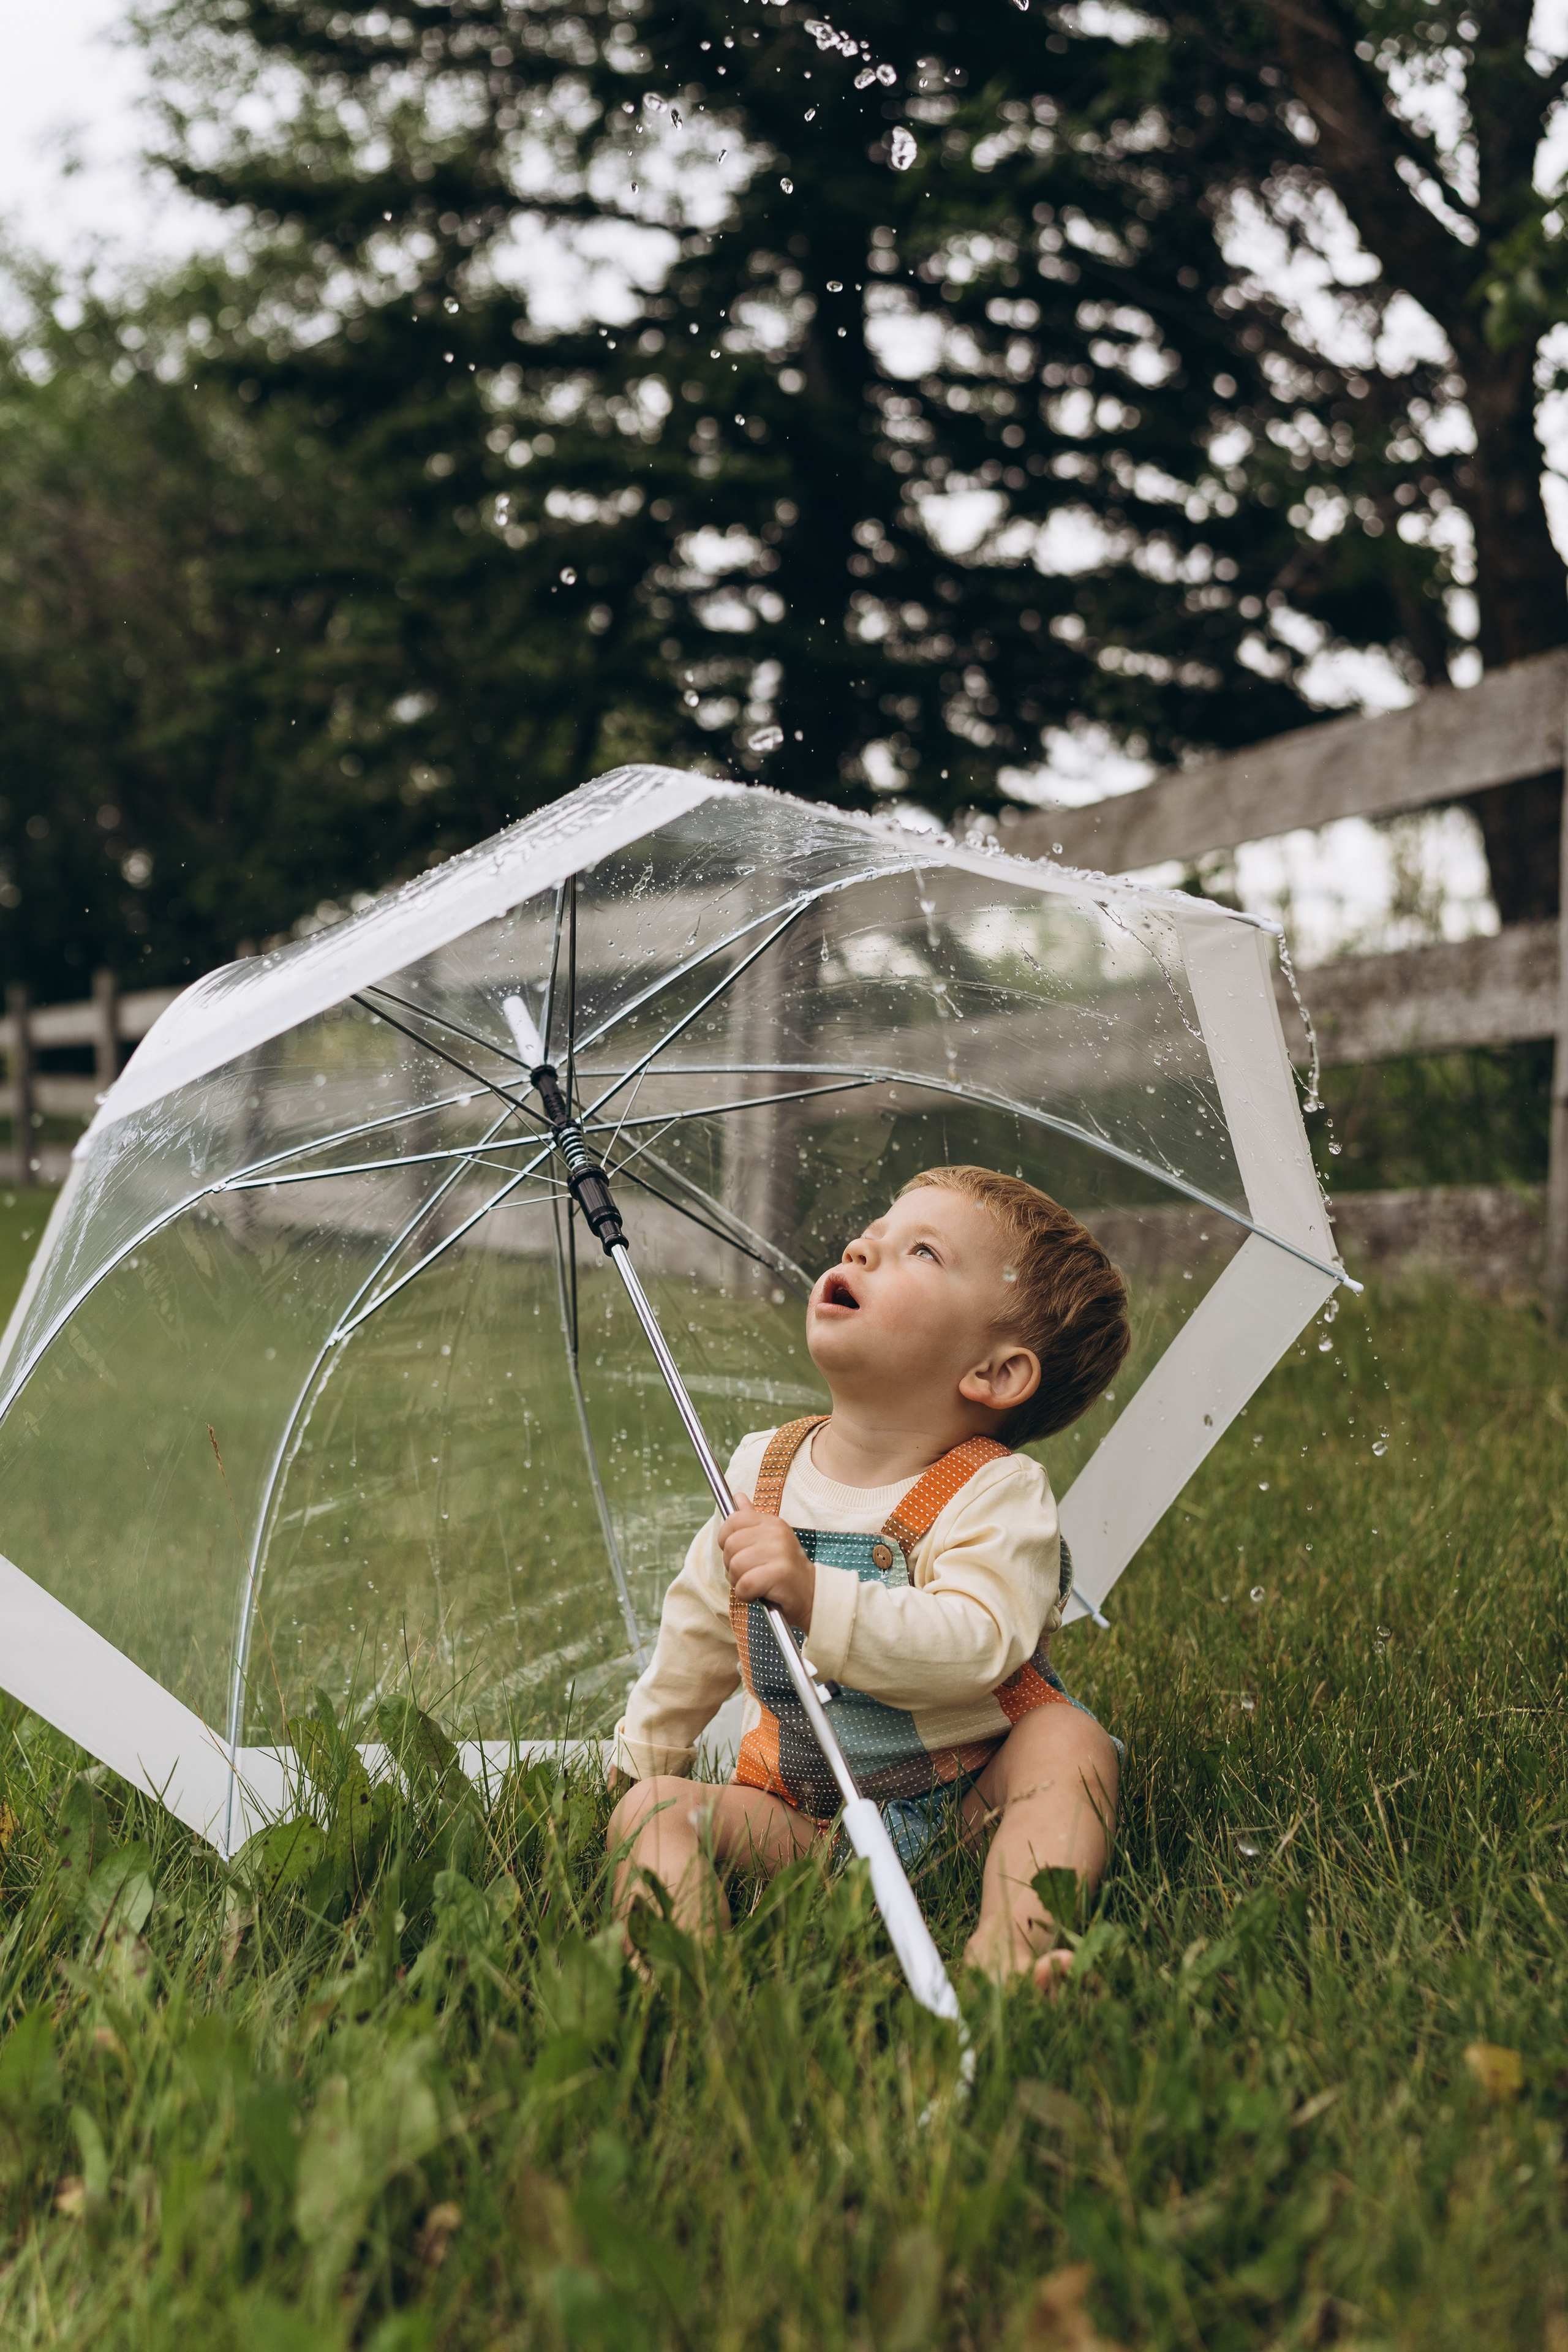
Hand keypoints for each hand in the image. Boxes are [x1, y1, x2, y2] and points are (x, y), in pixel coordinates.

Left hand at [719, 1493, 815, 1632]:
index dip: (726, 1540)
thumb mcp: (770, 1540)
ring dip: (739, 1581)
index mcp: (772, 1522)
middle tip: (750, 1572)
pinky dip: (745, 1595)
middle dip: (732, 1565)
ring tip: (755, 1584)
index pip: (733, 1521)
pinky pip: (744, 1584)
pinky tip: (758, 1594)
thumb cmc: (785, 1569)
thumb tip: (738, 1496)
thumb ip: (752, 1519)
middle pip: (729, 1545)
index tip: (738, 1552)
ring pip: (735, 1566)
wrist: (811, 1595)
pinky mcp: (780, 1574)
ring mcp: (779, 1552)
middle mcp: (776, 1533)